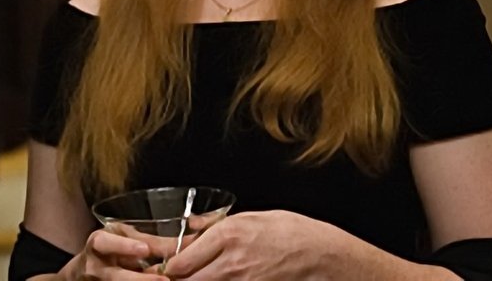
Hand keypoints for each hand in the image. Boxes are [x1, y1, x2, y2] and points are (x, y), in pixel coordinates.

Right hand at [56, 228, 169, 279]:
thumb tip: (188, 238)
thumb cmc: (109, 249)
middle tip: (164, 280)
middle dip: (140, 279)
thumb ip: (150, 240)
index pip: (105, 243)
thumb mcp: (123, 237)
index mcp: (98, 245)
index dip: (124, 246)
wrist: (82, 273)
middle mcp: (96, 268)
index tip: (144, 249)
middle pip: (115, 277)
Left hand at [158, 210, 368, 279]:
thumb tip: (193, 227)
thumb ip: (217, 225)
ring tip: (197, 277)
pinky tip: (222, 280)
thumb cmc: (295, 234)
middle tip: (174, 277)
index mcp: (228, 236)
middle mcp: (231, 264)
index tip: (166, 267)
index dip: (167, 267)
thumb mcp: (254, 217)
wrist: (326, 258)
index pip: (179, 262)